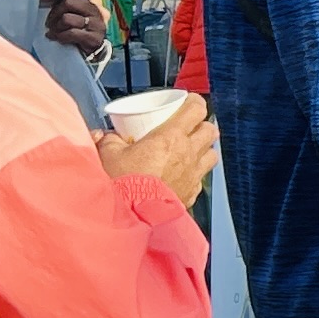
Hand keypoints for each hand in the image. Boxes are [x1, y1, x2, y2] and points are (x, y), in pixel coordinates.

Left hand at [41, 0, 110, 56]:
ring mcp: (98, 24)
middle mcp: (98, 10)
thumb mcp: (73, 11)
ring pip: (67, 18)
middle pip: (68, 2)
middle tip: (49, 21)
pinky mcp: (95, 38)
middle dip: (54, 12)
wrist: (91, 51)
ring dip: (56, 26)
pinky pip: (72, 33)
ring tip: (53, 30)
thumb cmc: (77, 27)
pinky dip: (60, 36)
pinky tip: (56, 37)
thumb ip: (65, 1)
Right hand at [96, 99, 217, 206]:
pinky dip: (196, 172)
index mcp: (171, 137)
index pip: (196, 109)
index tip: (187, 101)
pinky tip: (182, 173)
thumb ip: (109, 139)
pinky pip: (201, 177)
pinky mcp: (192, 193)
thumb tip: (106, 135)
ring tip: (190, 149)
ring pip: (212, 154)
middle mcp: (188, 154)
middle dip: (202, 125)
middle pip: (210, 130)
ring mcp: (193, 174)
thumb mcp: (108, 153)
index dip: (194, 102)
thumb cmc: (122, 183)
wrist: (131, 216)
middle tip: (188, 126)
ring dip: (204, 149)